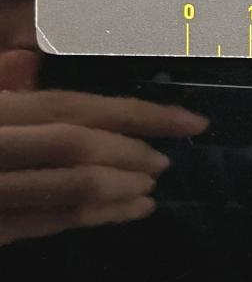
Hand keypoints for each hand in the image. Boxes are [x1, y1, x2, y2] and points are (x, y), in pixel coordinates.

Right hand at [0, 50, 208, 246]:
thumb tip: (29, 59)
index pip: (77, 107)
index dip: (140, 114)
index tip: (192, 121)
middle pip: (78, 144)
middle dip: (130, 153)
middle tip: (163, 163)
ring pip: (73, 189)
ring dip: (122, 188)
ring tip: (150, 188)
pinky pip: (54, 223)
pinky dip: (98, 216)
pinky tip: (129, 210)